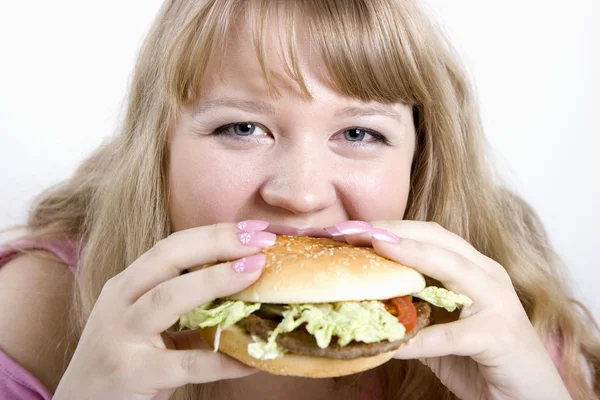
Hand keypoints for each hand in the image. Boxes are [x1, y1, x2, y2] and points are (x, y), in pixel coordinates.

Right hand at [54, 221, 275, 399]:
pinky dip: (224, 359)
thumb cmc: (121, 359)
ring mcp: (121, 337)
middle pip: (168, 257)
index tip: (255, 228)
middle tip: (262, 240)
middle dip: (218, 242)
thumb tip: (246, 286)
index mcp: (126, 285)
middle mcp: (119, 303)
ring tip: (255, 272)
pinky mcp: (133, 373)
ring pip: (168, 298)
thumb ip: (184, 304)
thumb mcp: (142, 322)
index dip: (214, 233)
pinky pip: (187, 364)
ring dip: (216, 280)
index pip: (171, 246)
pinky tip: (252, 358)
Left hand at [329, 220, 570, 399]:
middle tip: (347, 231)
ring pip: (450, 267)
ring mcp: (498, 302)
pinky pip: (450, 336)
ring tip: (372, 248)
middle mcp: (488, 275)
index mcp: (473, 267)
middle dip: (389, 230)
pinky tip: (392, 343)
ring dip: (408, 255)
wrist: (530, 398)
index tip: (346, 228)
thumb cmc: (481, 359)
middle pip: (435, 238)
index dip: (387, 226)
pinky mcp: (499, 336)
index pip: (427, 234)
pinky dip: (419, 339)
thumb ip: (412, 310)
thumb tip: (365, 300)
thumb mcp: (440, 328)